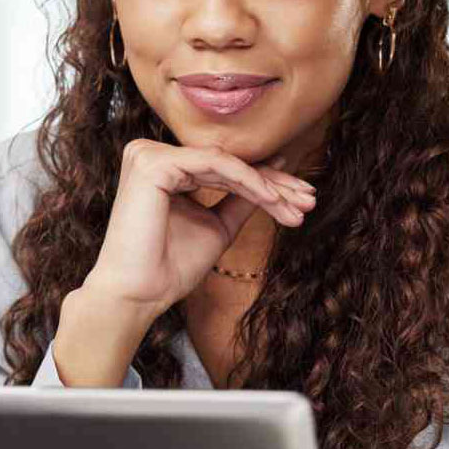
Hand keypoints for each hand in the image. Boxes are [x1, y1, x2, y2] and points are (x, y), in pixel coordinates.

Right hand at [84, 140, 315, 316]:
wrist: (139, 294)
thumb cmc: (169, 267)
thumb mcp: (217, 226)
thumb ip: (241, 199)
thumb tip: (276, 171)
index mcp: (162, 167)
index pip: (222, 168)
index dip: (265, 183)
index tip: (300, 200)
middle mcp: (150, 154)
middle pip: (226, 164)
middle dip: (274, 184)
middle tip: (309, 201)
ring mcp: (147, 155)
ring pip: (224, 163)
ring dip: (268, 186)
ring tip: (298, 207)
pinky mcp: (152, 164)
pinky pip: (214, 165)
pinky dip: (248, 181)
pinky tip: (273, 200)